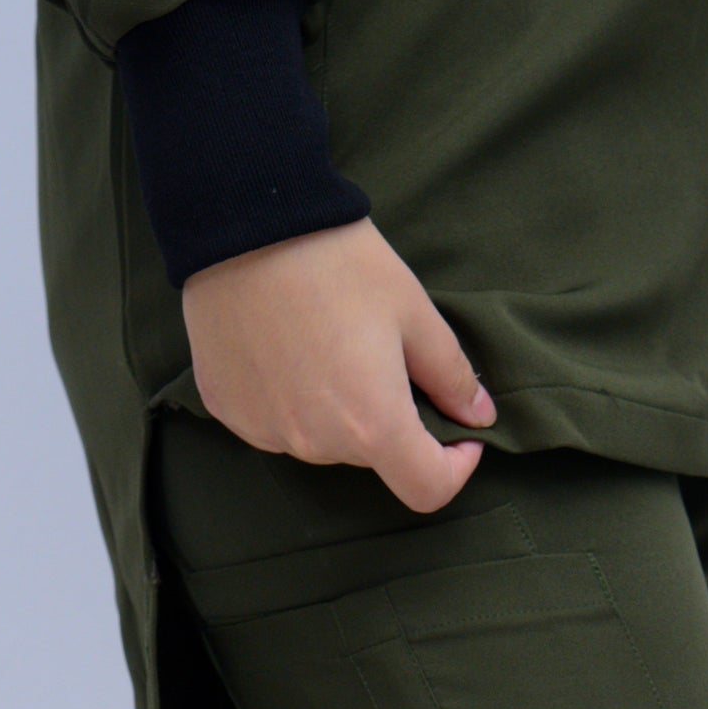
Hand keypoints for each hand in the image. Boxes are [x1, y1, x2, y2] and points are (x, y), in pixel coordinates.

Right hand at [182, 217, 495, 511]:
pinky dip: (289, 399)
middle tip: (381, 354)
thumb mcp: (413, 310)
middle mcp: (317, 444)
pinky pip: (274, 422)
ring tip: (326, 343)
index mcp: (373, 425)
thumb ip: (451, 375)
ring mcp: (267, 432)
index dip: (454, 468)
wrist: (244, 219)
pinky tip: (284, 346)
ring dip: (337, 411)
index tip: (458, 434)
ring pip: (322, 440)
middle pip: (372, 457)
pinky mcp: (229, 411)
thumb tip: (478, 415)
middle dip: (389, 420)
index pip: (427, 489)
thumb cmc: (338, 259)